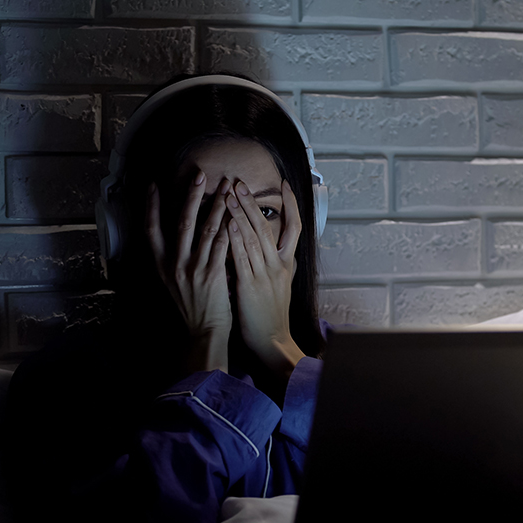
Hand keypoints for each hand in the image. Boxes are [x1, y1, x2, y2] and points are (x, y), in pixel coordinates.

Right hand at [146, 173, 231, 372]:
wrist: (203, 333)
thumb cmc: (193, 308)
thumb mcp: (173, 283)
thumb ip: (174, 260)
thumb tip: (176, 236)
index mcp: (161, 266)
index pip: (150, 229)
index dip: (151, 206)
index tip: (153, 185)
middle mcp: (174, 265)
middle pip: (180, 222)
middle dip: (190, 196)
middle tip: (198, 174)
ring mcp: (193, 269)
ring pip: (204, 229)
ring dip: (216, 205)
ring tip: (225, 187)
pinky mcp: (212, 275)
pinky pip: (221, 244)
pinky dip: (229, 226)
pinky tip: (236, 212)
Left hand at [226, 179, 305, 377]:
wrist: (272, 340)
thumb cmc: (272, 314)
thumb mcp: (281, 283)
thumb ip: (277, 262)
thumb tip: (274, 245)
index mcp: (288, 263)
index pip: (294, 226)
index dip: (290, 204)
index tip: (283, 183)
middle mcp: (279, 265)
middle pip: (269, 226)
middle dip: (254, 202)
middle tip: (240, 182)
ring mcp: (265, 275)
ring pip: (255, 237)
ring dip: (242, 214)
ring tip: (230, 194)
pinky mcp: (251, 286)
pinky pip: (243, 257)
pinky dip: (236, 238)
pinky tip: (228, 223)